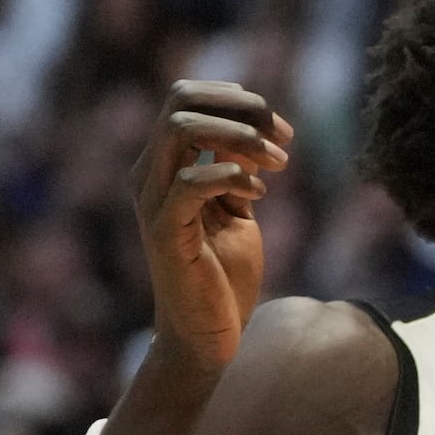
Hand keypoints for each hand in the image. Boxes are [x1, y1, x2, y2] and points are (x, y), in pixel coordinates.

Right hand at [131, 80, 291, 374]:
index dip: (236, 99)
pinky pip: (189, 183)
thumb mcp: (237, 210)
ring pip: (180, 129)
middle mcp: (150, 175)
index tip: (280, 129)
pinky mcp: (164, 232)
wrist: (209, 336)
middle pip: (180, 99)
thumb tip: (253, 130)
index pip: (185, 97)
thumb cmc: (224, 276)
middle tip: (284, 138)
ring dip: (239, 137)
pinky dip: (230, 176)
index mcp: (165, 165)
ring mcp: (152, 201)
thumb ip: (237, 169)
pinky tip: (257, 195)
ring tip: (278, 164)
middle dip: (242, 108)